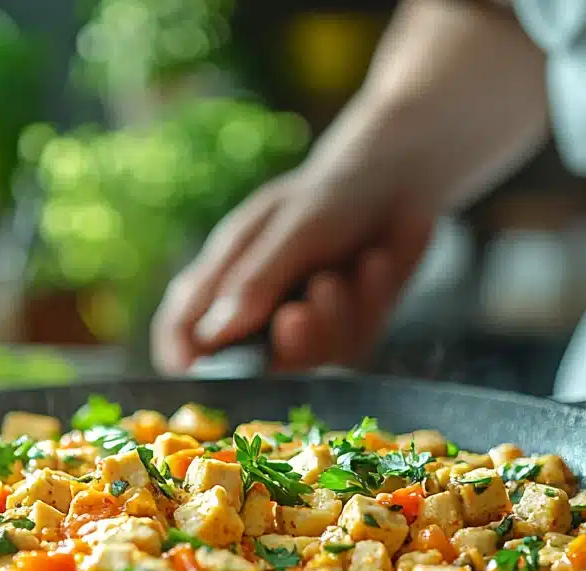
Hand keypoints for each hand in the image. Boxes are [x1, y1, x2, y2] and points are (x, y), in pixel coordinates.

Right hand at [150, 153, 434, 372]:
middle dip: (283, 344)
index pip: (181, 331)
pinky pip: (352, 344)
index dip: (184, 361)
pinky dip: (366, 304)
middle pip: (252, 362)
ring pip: (308, 358)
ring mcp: (303, 323)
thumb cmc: (331, 193)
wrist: (404, 176)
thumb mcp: (292, 229)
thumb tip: (213, 335)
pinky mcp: (346, 331)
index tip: (204, 378)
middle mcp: (257, 307)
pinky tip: (374, 264)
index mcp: (222, 276)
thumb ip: (255, 281)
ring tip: (339, 276)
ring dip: (330, 320)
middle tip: (299, 313)